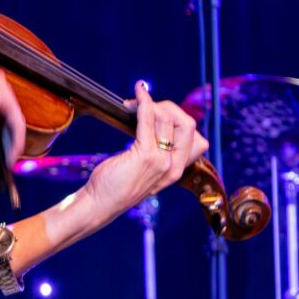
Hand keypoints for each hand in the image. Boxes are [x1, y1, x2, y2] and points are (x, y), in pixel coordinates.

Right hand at [0, 50, 25, 165]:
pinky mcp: (6, 97)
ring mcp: (1, 87)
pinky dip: (14, 140)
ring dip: (11, 140)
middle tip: (2, 154)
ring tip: (7, 158)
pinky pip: (15, 122)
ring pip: (11, 118)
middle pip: (5, 113)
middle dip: (5, 135)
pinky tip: (10, 154)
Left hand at [82, 81, 209, 219]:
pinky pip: (148, 121)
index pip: (197, 139)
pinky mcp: (146, 156)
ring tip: (131, 104)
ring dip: (151, 105)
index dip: (179, 120)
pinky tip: (137, 94)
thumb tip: (151, 120)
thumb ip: (154, 151)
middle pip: (188, 124)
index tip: (156, 114)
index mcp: (176, 170)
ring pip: (169, 119)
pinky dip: (144, 103)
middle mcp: (174, 166)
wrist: (101, 203)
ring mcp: (162, 161)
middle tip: (143, 106)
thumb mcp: (143, 169)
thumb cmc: (116, 184)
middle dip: (168, 108)